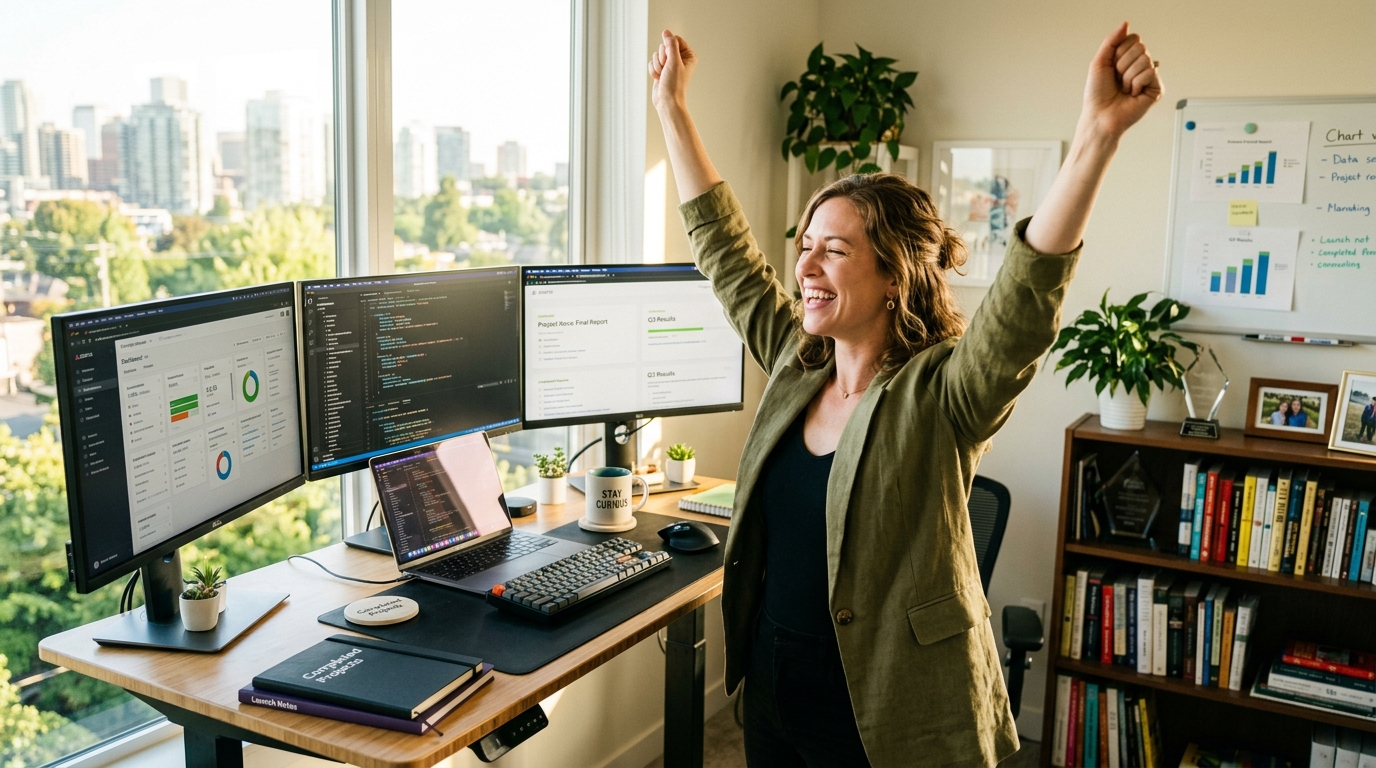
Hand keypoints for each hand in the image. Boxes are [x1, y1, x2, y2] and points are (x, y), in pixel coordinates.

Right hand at [649, 29, 695, 111]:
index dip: (669, 48)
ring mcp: (670, 64)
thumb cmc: (674, 83)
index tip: (671, 60)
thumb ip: (670, 44)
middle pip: (664, 46)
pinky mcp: (661, 70)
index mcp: (688, 55)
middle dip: (662, 58)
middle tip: (666, 69)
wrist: (667, 101)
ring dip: (657, 65)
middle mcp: (680, 58)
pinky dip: (653, 70)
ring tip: (663, 75)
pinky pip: (652, 62)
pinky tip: (659, 79)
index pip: (675, 39)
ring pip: (657, 54)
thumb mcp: (674, 60)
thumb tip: (666, 32)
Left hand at [1081, 22, 1162, 139]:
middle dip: (1123, 64)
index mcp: (1128, 58)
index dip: (1119, 52)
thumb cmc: (1097, 94)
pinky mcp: (1157, 89)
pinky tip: (1132, 94)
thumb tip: (1125, 24)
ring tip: (1124, 89)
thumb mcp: (1100, 62)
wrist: (1100, 116)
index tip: (1111, 67)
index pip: (1134, 38)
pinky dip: (1136, 83)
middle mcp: (1141, 66)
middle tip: (1117, 80)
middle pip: (1141, 47)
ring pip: (1145, 60)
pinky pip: (1150, 72)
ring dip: (1128, 76)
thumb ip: (1111, 41)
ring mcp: (1150, 77)